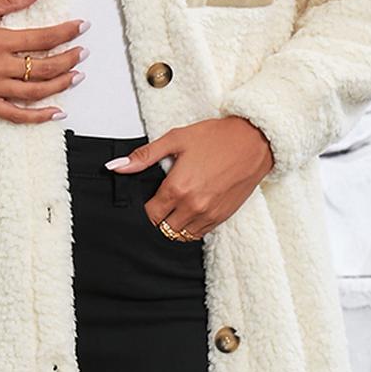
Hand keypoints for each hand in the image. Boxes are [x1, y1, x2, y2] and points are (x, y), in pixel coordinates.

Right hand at [0, 0, 86, 122]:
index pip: (41, 38)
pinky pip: (17, 116)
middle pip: (44, 67)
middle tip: (83, 52)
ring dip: (61, 84)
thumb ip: (9, 0)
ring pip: (36, 92)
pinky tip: (57, 112)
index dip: (66, 32)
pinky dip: (40, 116)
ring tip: (77, 75)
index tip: (81, 27)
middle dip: (69, 58)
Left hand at [105, 116, 275, 236]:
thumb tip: (116, 166)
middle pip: (164, 228)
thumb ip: (144, 156)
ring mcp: (208, 214)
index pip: (151, 214)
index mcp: (177, 188)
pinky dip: (192, 226)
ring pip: (181, 234)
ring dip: (176, 224)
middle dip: (161, 216)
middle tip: (166, 200)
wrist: (253, 141)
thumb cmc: (216, 137)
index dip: (149, 206)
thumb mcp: (176, 139)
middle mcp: (192, 206)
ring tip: (180, 205)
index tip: (154, 196)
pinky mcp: (222, 217)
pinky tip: (194, 208)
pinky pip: (199, 234)